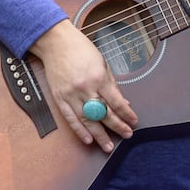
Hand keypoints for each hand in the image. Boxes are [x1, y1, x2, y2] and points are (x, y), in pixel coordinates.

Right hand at [28, 20, 137, 151]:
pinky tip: (88, 139)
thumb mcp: (102, 62)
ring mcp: (71, 94)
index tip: (133, 121)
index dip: (126, 114)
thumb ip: (112, 84)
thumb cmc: (80, 49)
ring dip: (99, 135)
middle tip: (126, 135)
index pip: (115, 102)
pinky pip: (70, 118)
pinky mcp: (59, 98)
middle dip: (117, 126)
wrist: (56, 42)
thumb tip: (122, 102)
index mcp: (98, 77)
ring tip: (108, 146)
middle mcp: (85, 88)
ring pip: (87, 120)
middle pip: (103, 113)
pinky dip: (79, 130)